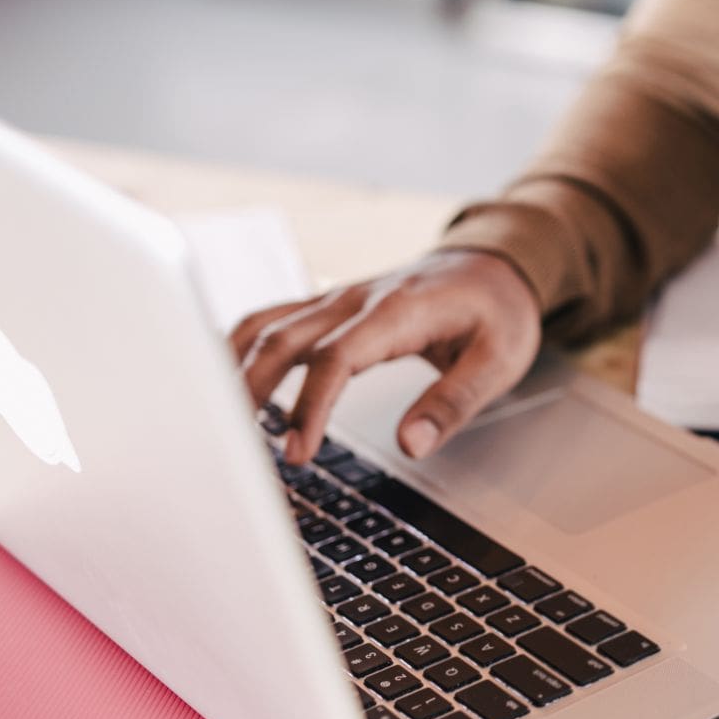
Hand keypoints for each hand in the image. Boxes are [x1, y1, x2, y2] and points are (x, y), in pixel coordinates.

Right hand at [230, 249, 541, 463]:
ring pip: (265, 325)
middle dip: (253, 393)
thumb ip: (455, 402)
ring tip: (218, 424)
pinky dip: (239, 348)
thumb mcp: (500, 360)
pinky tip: (223, 382)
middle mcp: (356, 298)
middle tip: (241, 452)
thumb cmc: (498, 311)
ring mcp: (337, 298)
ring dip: (235, 369)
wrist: (494, 265)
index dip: (310, 407)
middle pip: (282, 339)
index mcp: (398, 310)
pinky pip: (271, 320)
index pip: (336, 358)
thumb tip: (411, 444)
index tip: (297, 454)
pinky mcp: (328, 305)